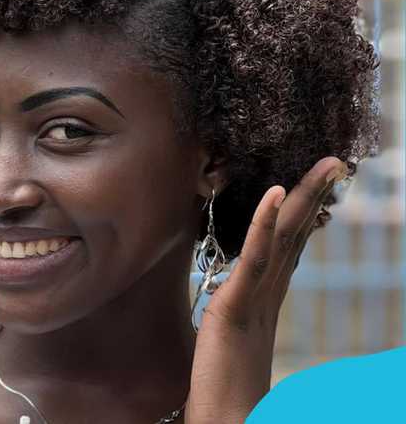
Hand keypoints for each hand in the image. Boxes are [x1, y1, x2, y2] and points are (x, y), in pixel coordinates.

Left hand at [184, 156, 347, 423]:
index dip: (302, 214)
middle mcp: (265, 296)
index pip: (287, 247)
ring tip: (326, 165)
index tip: (318, 184)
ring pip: (283, 238)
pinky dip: (265, 222)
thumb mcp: (227, 341)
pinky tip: (277, 191)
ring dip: (303, 197)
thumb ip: (236, 317)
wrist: (225, 422)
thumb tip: (234, 296)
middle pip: (293, 236)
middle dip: (314, 197)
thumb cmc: (224, 391)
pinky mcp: (235, 306)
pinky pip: (254, 257)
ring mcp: (253, 300)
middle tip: (335, 163)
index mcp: (263, 302)